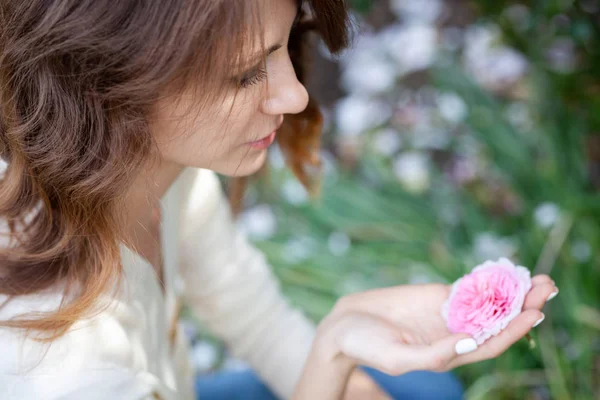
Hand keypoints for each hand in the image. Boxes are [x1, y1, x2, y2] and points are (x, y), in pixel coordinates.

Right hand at [293, 274, 556, 399]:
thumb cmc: (367, 347)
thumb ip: (435, 353)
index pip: (490, 343)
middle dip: (523, 305)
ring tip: (536, 277)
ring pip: (486, 302)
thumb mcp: (399, 357)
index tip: (534, 313)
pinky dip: (484, 280)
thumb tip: (471, 342)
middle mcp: (453, 334)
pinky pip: (466, 288)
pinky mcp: (435, 296)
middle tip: (546, 286)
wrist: (343, 326)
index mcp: (449, 354)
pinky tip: (502, 270)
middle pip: (496, 320)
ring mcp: (445, 314)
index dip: (514, 330)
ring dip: (511, 290)